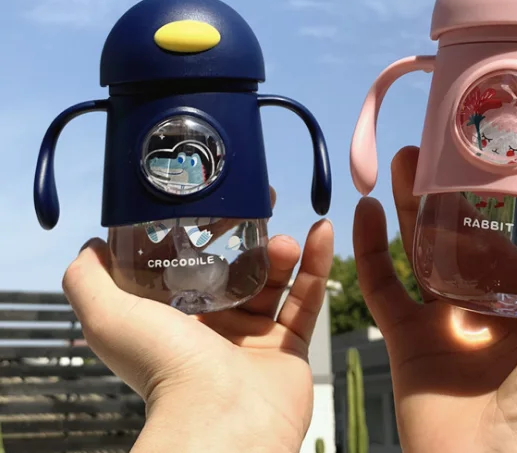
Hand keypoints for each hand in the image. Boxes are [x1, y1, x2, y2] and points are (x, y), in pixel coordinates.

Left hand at [63, 188, 333, 452]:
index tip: (214, 201)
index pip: (189, 266)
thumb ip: (87, 280)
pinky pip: (308, 298)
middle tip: (257, 208)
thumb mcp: (109, 317)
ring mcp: (254, 338)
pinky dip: (318, 263)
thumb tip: (91, 244)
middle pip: (235, 270)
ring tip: (280, 239)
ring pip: (272, 282)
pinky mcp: (290, 347)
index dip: (201, 232)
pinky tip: (322, 230)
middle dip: (247, 238)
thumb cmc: (164, 368)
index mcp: (174, 321)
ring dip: (279, 251)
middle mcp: (213, 329)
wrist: (222, 422)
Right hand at [354, 147, 516, 452]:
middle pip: (467, 234)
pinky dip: (367, 249)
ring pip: (422, 250)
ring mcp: (449, 324)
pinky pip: (380, 288)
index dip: (512, 189)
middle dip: (452, 189)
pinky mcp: (408, 342)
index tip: (501, 146)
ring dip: (408, 204)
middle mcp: (496, 309)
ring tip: (404, 159)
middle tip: (442, 144)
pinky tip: (363, 209)